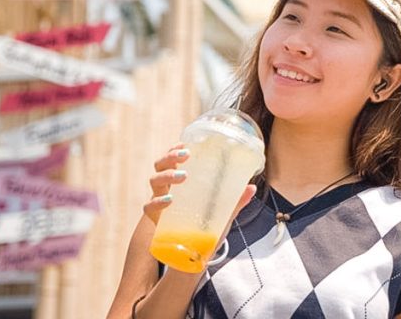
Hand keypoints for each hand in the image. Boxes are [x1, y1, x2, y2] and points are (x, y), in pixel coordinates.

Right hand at [142, 144, 257, 229]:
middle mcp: (167, 189)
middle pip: (160, 166)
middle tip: (185, 155)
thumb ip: (234, 202)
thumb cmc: (201, 229)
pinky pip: (149, 207)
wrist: (188, 256)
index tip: (185, 144)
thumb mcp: (220, 215)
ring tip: (183, 175)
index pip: (172, 161)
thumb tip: (251, 188)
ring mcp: (159, 203)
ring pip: (154, 181)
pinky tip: (169, 199)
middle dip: (170, 157)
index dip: (174, 150)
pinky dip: (157, 201)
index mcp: (180, 184)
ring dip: (167, 175)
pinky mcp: (155, 219)